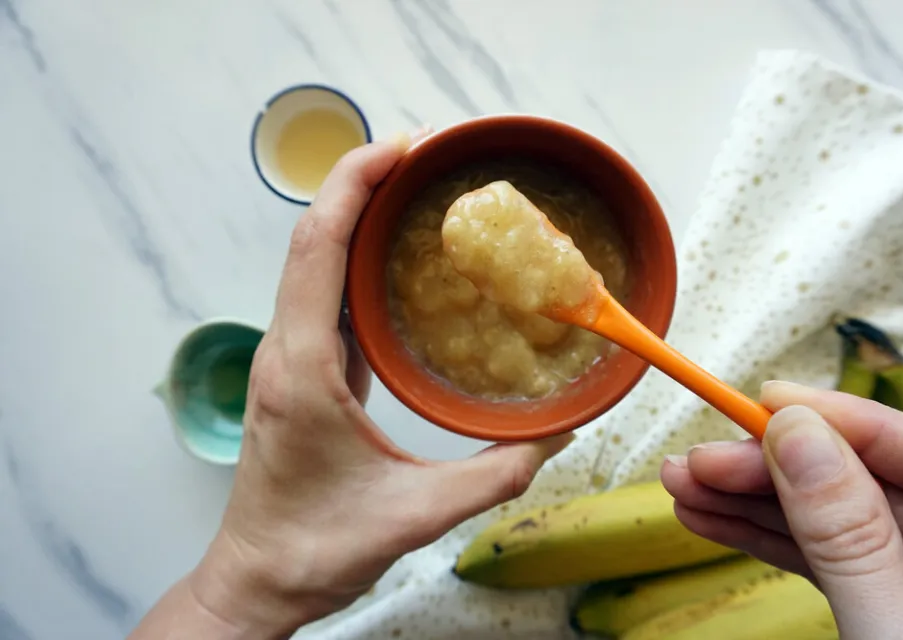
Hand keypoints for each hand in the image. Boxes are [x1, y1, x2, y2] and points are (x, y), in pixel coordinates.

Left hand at [130, 130, 571, 638]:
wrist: (259, 579)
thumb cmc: (316, 547)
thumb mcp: (416, 515)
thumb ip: (495, 476)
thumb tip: (558, 436)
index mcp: (303, 369)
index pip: (318, 249)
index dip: (354, 186)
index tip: (400, 150)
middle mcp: (287, 351)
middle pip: (313, 241)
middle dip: (359, 184)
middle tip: (421, 156)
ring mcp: (288, 361)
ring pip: (314, 265)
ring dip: (355, 219)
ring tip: (412, 191)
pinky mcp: (301, 375)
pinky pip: (324, 299)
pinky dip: (354, 262)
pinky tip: (395, 261)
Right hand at [661, 381, 902, 639]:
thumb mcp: (892, 637)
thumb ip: (851, 542)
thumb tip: (800, 441)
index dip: (848, 421)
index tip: (772, 400)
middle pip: (873, 488)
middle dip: (775, 472)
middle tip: (702, 460)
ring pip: (838, 524)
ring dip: (753, 504)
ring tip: (686, 485)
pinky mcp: (888, 611)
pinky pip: (827, 562)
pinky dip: (768, 543)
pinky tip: (714, 518)